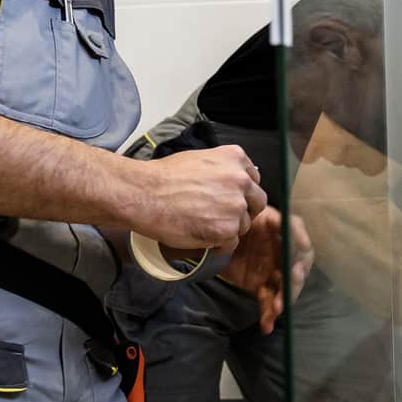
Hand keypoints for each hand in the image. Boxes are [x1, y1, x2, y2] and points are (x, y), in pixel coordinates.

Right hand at [129, 146, 267, 249]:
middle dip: (243, 211)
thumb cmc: (164, 177)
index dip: (242, 192)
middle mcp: (241, 180)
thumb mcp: (200, 159)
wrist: (144, 194)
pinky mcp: (227, 229)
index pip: (254, 180)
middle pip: (256, 202)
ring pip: (244, 224)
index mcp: (235, 158)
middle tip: (221, 216)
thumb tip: (233, 183)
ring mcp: (236, 205)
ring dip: (228, 228)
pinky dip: (218, 243)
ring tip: (203, 224)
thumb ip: (223, 170)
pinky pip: (231, 242)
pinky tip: (201, 235)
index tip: (231, 198)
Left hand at [218, 209, 314, 333]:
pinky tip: (266, 326)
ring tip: (276, 309)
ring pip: (284, 288)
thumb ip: (262, 217)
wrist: (211, 238)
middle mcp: (283, 253)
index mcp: (282, 232)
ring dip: (282, 300)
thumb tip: (281, 220)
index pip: (298, 241)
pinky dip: (268, 315)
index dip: (300, 248)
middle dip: (294, 279)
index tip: (298, 256)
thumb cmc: (232, 221)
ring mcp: (273, 271)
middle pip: (297, 268)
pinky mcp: (262, 286)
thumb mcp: (247, 214)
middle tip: (290, 285)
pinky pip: (268, 301)